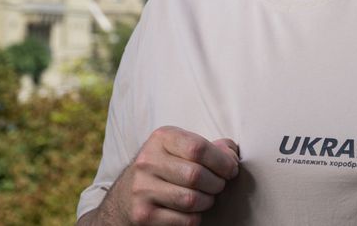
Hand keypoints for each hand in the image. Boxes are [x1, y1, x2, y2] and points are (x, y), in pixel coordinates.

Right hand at [98, 125, 239, 225]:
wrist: (125, 197)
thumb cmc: (165, 168)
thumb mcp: (180, 148)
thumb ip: (209, 147)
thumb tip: (231, 153)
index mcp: (161, 138)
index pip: (198, 148)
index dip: (222, 161)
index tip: (230, 170)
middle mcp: (147, 161)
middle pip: (196, 175)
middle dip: (217, 184)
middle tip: (218, 186)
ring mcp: (142, 189)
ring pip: (191, 200)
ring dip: (207, 201)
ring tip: (206, 198)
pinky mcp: (143, 215)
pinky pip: (184, 220)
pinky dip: (196, 218)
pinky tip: (192, 211)